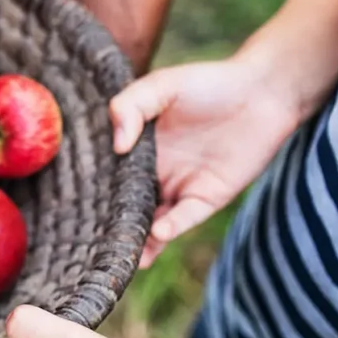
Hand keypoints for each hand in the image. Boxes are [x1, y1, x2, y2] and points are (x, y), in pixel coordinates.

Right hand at [109, 57, 302, 265]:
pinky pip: (186, 217)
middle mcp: (157, 173)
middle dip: (113, 227)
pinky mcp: (208, 197)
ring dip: (141, 239)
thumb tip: (117, 146)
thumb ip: (130, 106)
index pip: (110, 177)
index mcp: (139, 150)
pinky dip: (172, 227)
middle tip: (92, 245)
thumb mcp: (161, 85)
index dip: (94, 193)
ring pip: (154, 221)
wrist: (264, 91)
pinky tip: (159, 231)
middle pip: (128, 206)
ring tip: (127, 254)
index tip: (73, 210)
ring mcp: (182, 187)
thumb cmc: (209, 83)